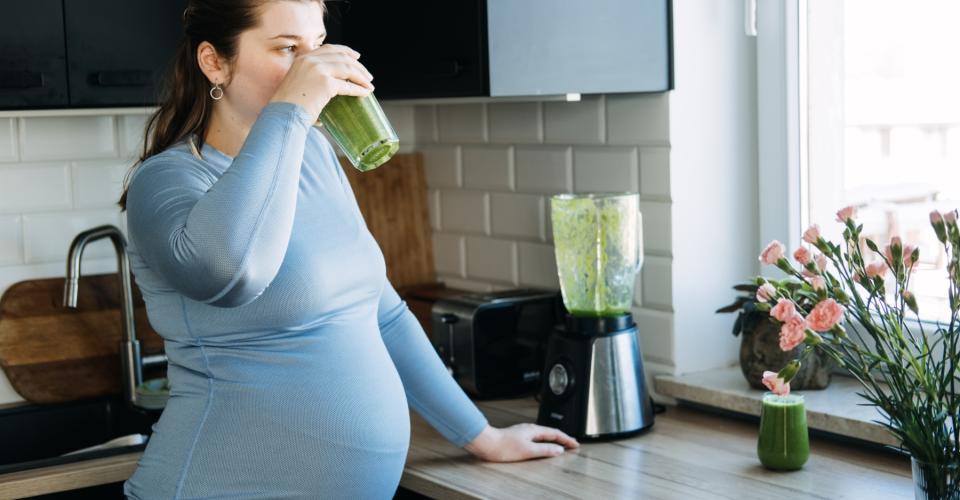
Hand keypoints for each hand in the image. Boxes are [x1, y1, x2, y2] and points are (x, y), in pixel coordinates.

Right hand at [269, 44, 374, 118]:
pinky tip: (365, 92)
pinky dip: (359, 89)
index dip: (345, 51)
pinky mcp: (325, 83)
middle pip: (341, 57)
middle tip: (368, 75)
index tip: (356, 56)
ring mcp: (318, 70)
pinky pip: (347, 86)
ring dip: (361, 77)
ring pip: (347, 69)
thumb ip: (312, 81)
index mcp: (302, 58)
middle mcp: (310, 60)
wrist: (281, 115)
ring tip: (369, 84)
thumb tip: (332, 90)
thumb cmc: (287, 107)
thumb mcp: (298, 85)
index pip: (329, 48)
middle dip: (357, 65)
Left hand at [463, 423, 578, 461]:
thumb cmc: (504, 446)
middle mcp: (529, 429)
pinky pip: (536, 437)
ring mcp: (523, 432)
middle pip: (550, 432)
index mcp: (534, 430)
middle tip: (571, 444)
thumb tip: (558, 450)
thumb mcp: (528, 450)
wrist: (487, 444)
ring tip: (559, 445)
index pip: (555, 433)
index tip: (575, 444)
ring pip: (543, 434)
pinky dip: (544, 441)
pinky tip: (541, 445)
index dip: (567, 439)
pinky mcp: (517, 437)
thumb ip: (544, 449)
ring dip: (553, 439)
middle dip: (562, 438)